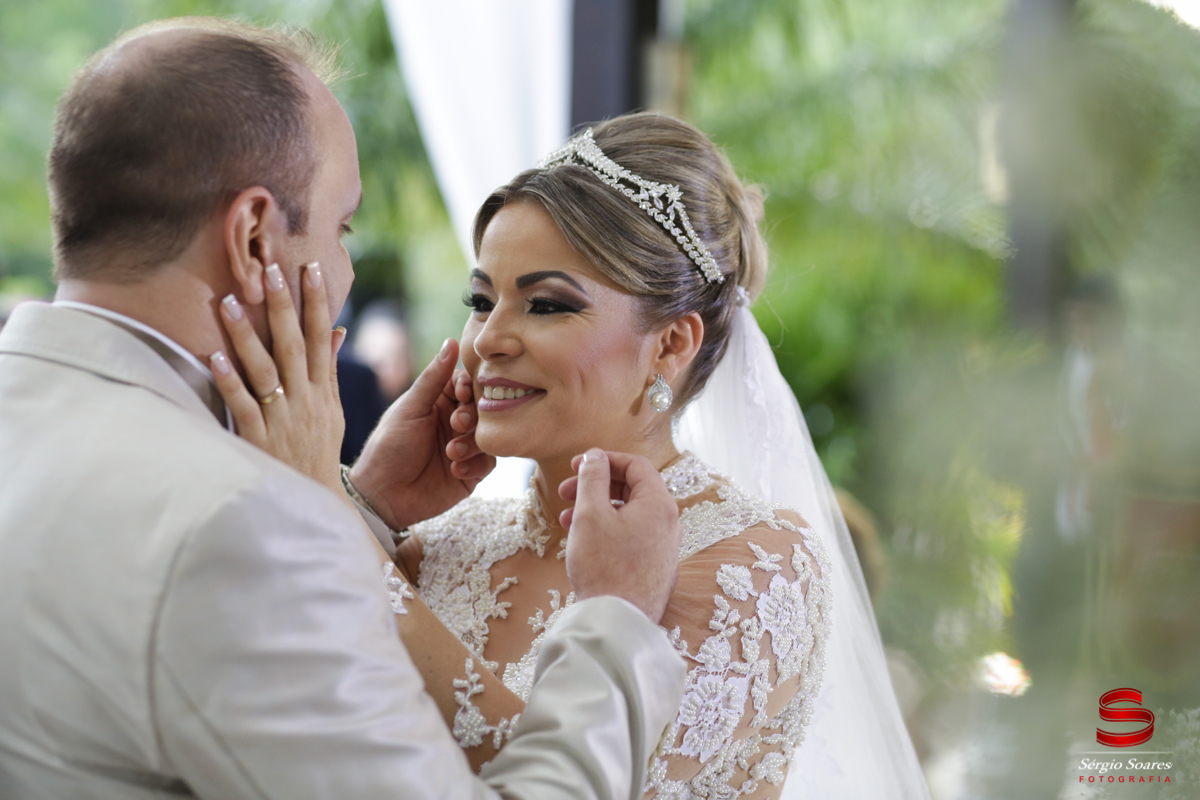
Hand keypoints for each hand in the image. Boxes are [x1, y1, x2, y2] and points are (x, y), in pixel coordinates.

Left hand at [210, 262, 345, 494]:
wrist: (312, 502)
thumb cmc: (317, 452)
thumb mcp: (332, 411)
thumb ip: (327, 370)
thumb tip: (335, 331)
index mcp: (321, 390)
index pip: (320, 338)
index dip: (316, 303)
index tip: (308, 270)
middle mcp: (304, 400)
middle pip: (293, 345)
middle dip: (282, 306)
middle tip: (269, 270)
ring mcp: (281, 418)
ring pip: (264, 370)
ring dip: (247, 335)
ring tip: (230, 301)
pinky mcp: (258, 438)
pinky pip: (242, 405)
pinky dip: (230, 381)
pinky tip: (214, 357)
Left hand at [348, 339, 494, 530]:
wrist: (382, 495)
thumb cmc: (389, 446)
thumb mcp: (411, 408)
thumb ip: (434, 377)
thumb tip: (451, 341)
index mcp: (439, 401)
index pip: (468, 384)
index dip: (470, 387)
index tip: (463, 394)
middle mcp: (454, 422)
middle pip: (484, 409)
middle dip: (473, 416)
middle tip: (457, 424)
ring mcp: (465, 447)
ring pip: (489, 436)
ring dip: (473, 443)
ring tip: (451, 453)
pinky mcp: (471, 473)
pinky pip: (488, 463)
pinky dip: (475, 465)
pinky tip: (454, 470)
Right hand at [558, 449, 680, 622]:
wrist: (618, 622)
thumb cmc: (604, 567)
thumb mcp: (591, 514)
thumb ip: (592, 478)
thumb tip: (595, 456)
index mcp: (659, 504)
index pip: (635, 465)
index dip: (603, 460)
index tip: (577, 465)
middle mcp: (668, 523)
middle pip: (632, 489)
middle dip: (595, 486)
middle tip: (564, 492)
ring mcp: (663, 548)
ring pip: (628, 515)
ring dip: (597, 509)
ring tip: (566, 520)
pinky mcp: (654, 568)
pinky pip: (631, 537)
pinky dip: (608, 530)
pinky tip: (584, 542)